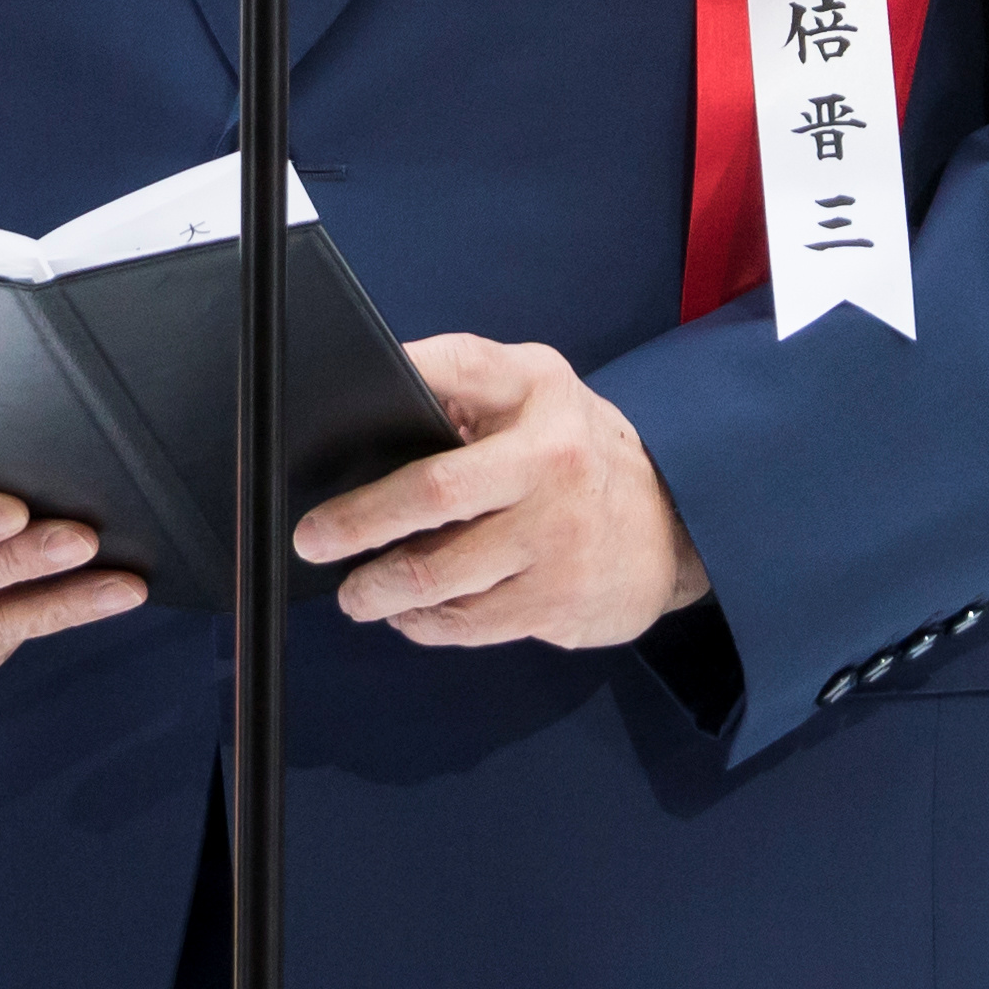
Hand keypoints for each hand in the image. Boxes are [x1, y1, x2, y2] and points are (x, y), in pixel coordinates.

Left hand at [294, 336, 714, 651]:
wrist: (676, 523)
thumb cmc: (576, 454)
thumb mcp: (537, 399)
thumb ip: (466, 398)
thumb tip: (359, 427)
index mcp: (537, 390)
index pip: (454, 366)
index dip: (394, 376)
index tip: (334, 398)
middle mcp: (553, 457)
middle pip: (434, 490)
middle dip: (358, 520)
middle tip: (312, 539)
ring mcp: (558, 534)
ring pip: (438, 573)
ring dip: (379, 588)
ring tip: (357, 593)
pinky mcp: (558, 599)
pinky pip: (465, 622)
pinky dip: (422, 622)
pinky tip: (408, 613)